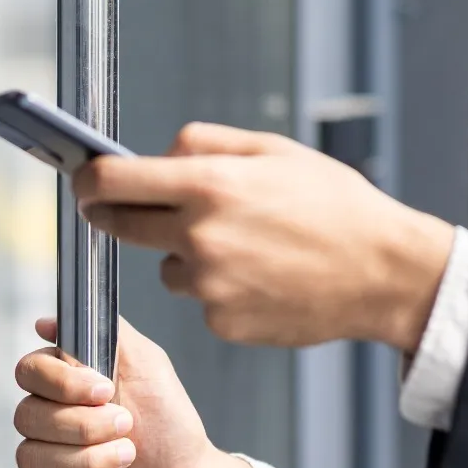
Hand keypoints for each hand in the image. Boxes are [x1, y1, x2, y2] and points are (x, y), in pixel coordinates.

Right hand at [16, 316, 258, 467]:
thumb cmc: (171, 426)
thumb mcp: (148, 365)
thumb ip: (108, 333)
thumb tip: (51, 322)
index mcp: (67, 385)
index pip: (29, 371)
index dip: (62, 383)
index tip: (104, 390)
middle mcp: (50, 421)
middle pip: (26, 415)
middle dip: (83, 424)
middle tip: (126, 425)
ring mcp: (47, 463)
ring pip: (30, 456)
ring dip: (86, 458)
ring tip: (126, 457)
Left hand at [78, 123, 455, 350]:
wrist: (383, 272)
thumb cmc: (336, 205)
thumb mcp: (273, 150)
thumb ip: (205, 144)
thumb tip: (158, 155)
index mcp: (209, 186)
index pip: (112, 182)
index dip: (88, 180)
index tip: (84, 180)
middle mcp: (200, 238)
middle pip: (120, 226)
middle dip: (118, 214)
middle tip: (135, 207)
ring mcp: (209, 287)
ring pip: (166, 266)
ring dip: (184, 254)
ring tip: (245, 245)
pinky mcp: (222, 323)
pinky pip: (200, 299)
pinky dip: (219, 288)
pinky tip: (261, 276)